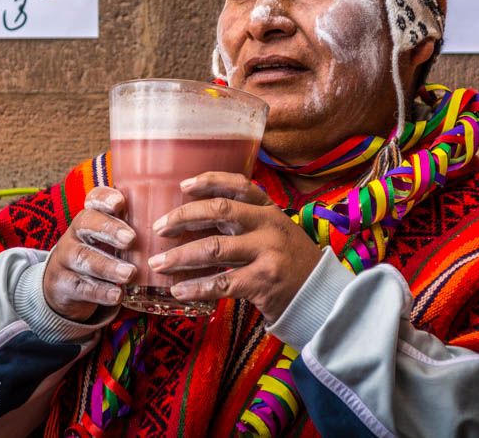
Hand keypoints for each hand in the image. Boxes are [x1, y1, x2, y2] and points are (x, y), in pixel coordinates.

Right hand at [41, 187, 136, 321]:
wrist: (67, 285)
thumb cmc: (103, 255)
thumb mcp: (114, 240)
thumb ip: (139, 229)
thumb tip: (183, 222)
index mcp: (92, 216)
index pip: (93, 199)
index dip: (104, 198)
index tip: (120, 203)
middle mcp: (76, 233)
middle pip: (86, 223)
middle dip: (109, 229)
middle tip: (131, 239)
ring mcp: (66, 258)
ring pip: (83, 257)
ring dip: (107, 266)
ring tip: (129, 274)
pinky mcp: (64, 283)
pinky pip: (80, 286)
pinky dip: (100, 291)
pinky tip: (117, 295)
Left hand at [147, 172, 322, 322]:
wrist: (320, 297)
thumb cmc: (289, 263)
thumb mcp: (274, 232)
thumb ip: (245, 223)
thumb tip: (196, 221)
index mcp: (269, 209)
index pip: (239, 184)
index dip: (209, 181)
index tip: (183, 185)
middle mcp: (268, 225)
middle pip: (219, 211)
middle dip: (183, 217)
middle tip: (159, 227)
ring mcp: (267, 252)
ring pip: (214, 249)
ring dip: (180, 256)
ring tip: (158, 263)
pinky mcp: (263, 281)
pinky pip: (221, 283)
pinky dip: (195, 287)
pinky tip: (178, 291)